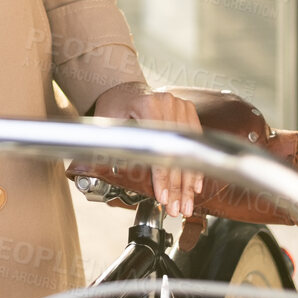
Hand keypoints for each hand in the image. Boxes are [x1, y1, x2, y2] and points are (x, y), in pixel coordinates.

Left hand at [90, 82, 204, 217]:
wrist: (124, 88)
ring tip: (185, 204)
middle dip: (177, 187)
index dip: (162, 176)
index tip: (162, 197)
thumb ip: (111, 144)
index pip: (159, 148)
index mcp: (148, 104)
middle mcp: (168, 103)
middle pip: (177, 153)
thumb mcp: (106, 122)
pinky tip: (195, 186)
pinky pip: (195, 144)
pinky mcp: (187, 111)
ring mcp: (180, 106)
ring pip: (189, 151)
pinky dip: (195, 166)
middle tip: (176, 209)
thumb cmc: (113, 104)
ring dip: (189, 182)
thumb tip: (102, 173)